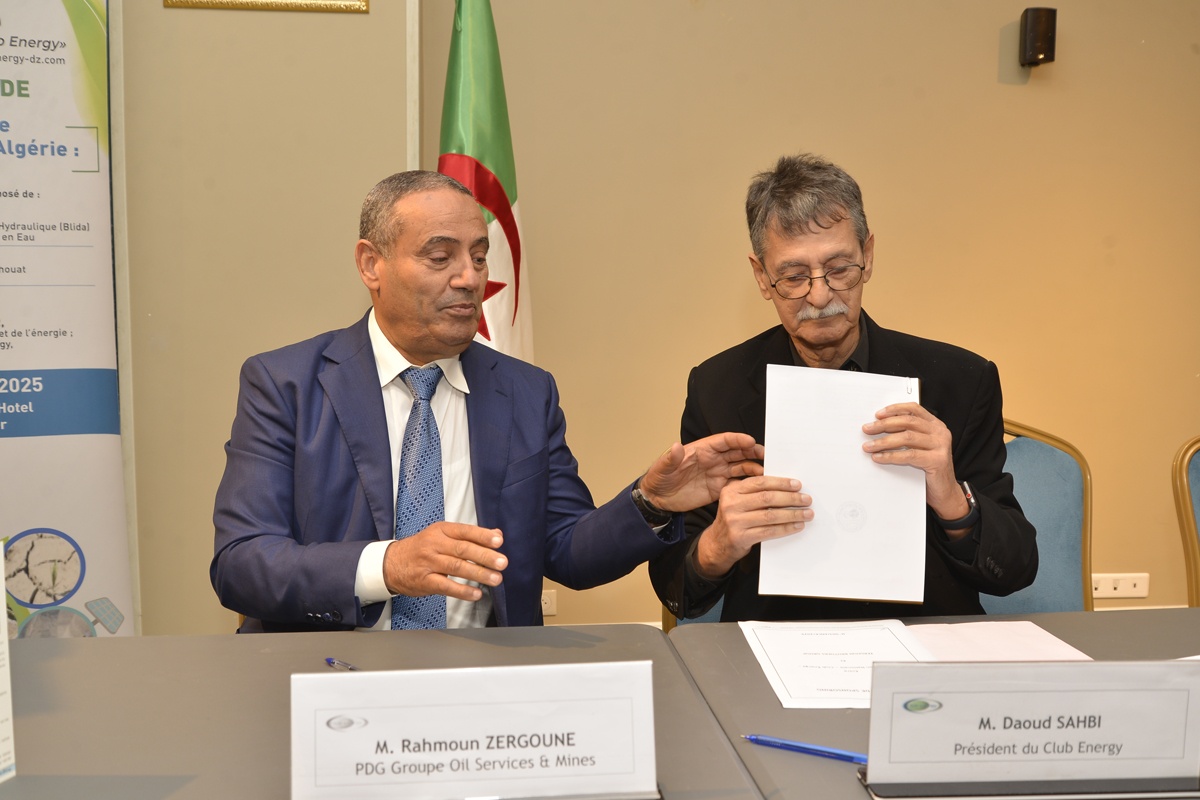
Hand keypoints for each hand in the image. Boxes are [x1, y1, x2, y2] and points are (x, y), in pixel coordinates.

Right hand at [383, 523, 507, 600]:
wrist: (390, 563)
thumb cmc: (421, 549)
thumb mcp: (443, 535)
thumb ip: (470, 535)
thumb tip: (496, 534)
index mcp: (441, 530)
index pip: (465, 531)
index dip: (482, 536)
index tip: (498, 541)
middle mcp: (434, 544)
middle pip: (463, 549)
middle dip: (485, 556)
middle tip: (502, 562)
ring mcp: (428, 563)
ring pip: (456, 567)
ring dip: (478, 574)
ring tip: (495, 579)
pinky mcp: (424, 581)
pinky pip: (446, 586)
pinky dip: (462, 591)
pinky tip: (476, 593)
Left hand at [638, 432, 764, 511]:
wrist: (658, 499)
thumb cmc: (659, 479)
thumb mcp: (662, 468)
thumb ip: (671, 458)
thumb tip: (676, 447)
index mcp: (702, 450)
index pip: (724, 441)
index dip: (738, 440)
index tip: (750, 441)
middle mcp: (713, 459)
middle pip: (737, 452)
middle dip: (752, 451)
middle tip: (766, 455)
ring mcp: (717, 473)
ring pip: (741, 467)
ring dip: (754, 467)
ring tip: (767, 472)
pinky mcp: (719, 489)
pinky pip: (737, 484)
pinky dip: (748, 484)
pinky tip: (758, 487)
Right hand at [694, 476, 811, 578]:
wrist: (718, 543)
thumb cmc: (734, 519)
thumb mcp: (736, 500)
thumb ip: (753, 492)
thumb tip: (787, 487)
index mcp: (731, 490)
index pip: (760, 482)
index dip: (780, 483)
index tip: (797, 485)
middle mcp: (731, 504)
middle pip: (767, 498)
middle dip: (791, 498)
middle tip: (806, 499)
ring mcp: (734, 521)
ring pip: (770, 515)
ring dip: (792, 514)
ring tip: (807, 513)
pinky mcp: (741, 537)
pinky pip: (769, 531)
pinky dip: (786, 528)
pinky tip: (797, 526)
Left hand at [861, 402, 967, 522]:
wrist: (945, 492)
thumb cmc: (928, 468)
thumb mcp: (919, 447)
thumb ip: (907, 435)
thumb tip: (878, 428)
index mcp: (935, 425)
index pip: (914, 409)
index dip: (895, 409)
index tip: (877, 414)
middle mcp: (940, 432)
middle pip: (908, 422)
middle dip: (884, 425)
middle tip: (867, 429)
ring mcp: (941, 446)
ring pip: (907, 437)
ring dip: (884, 441)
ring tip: (868, 446)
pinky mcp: (938, 460)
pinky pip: (909, 455)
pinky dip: (891, 456)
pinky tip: (878, 457)